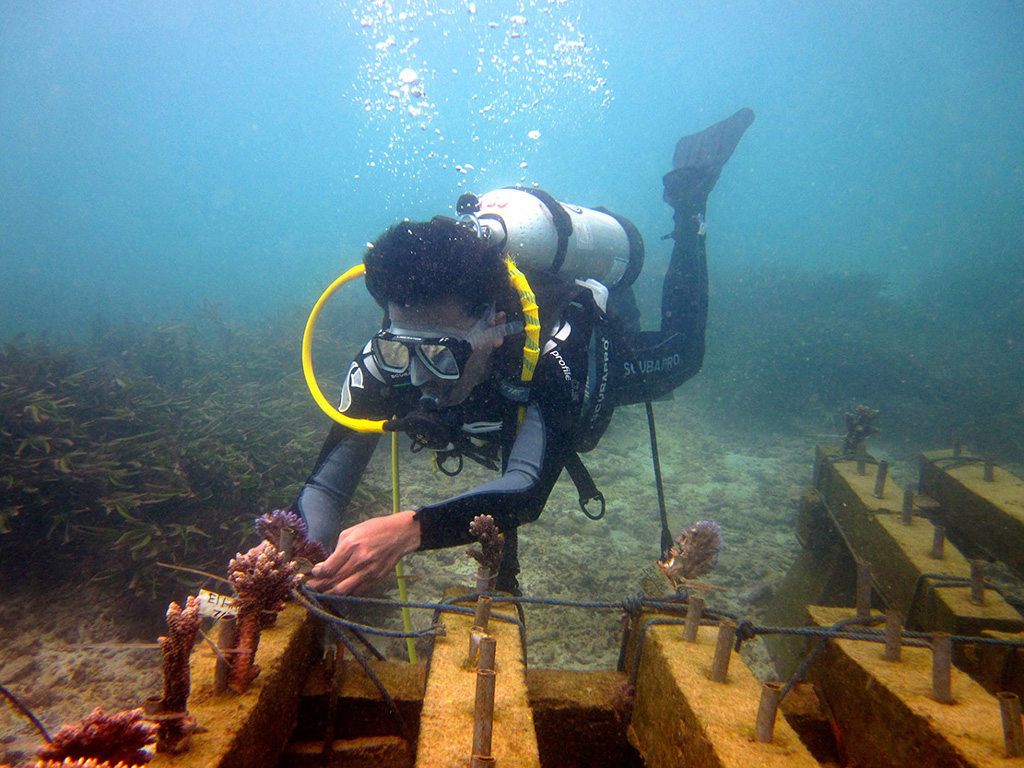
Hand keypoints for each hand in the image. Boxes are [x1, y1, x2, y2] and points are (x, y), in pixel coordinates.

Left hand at [306, 510, 420, 595]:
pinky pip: (357, 591)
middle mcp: (359, 560)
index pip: (329, 567)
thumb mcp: (352, 531)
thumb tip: (327, 563)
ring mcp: (369, 571)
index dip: (317, 573)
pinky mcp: (376, 578)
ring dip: (330, 592)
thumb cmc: (375, 529)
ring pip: (344, 590)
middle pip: (333, 581)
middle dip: (318, 586)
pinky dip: (346, 592)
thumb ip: (338, 547)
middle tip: (310, 586)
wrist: (400, 534)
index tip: (313, 573)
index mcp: (351, 545)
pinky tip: (339, 590)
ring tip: (322, 591)